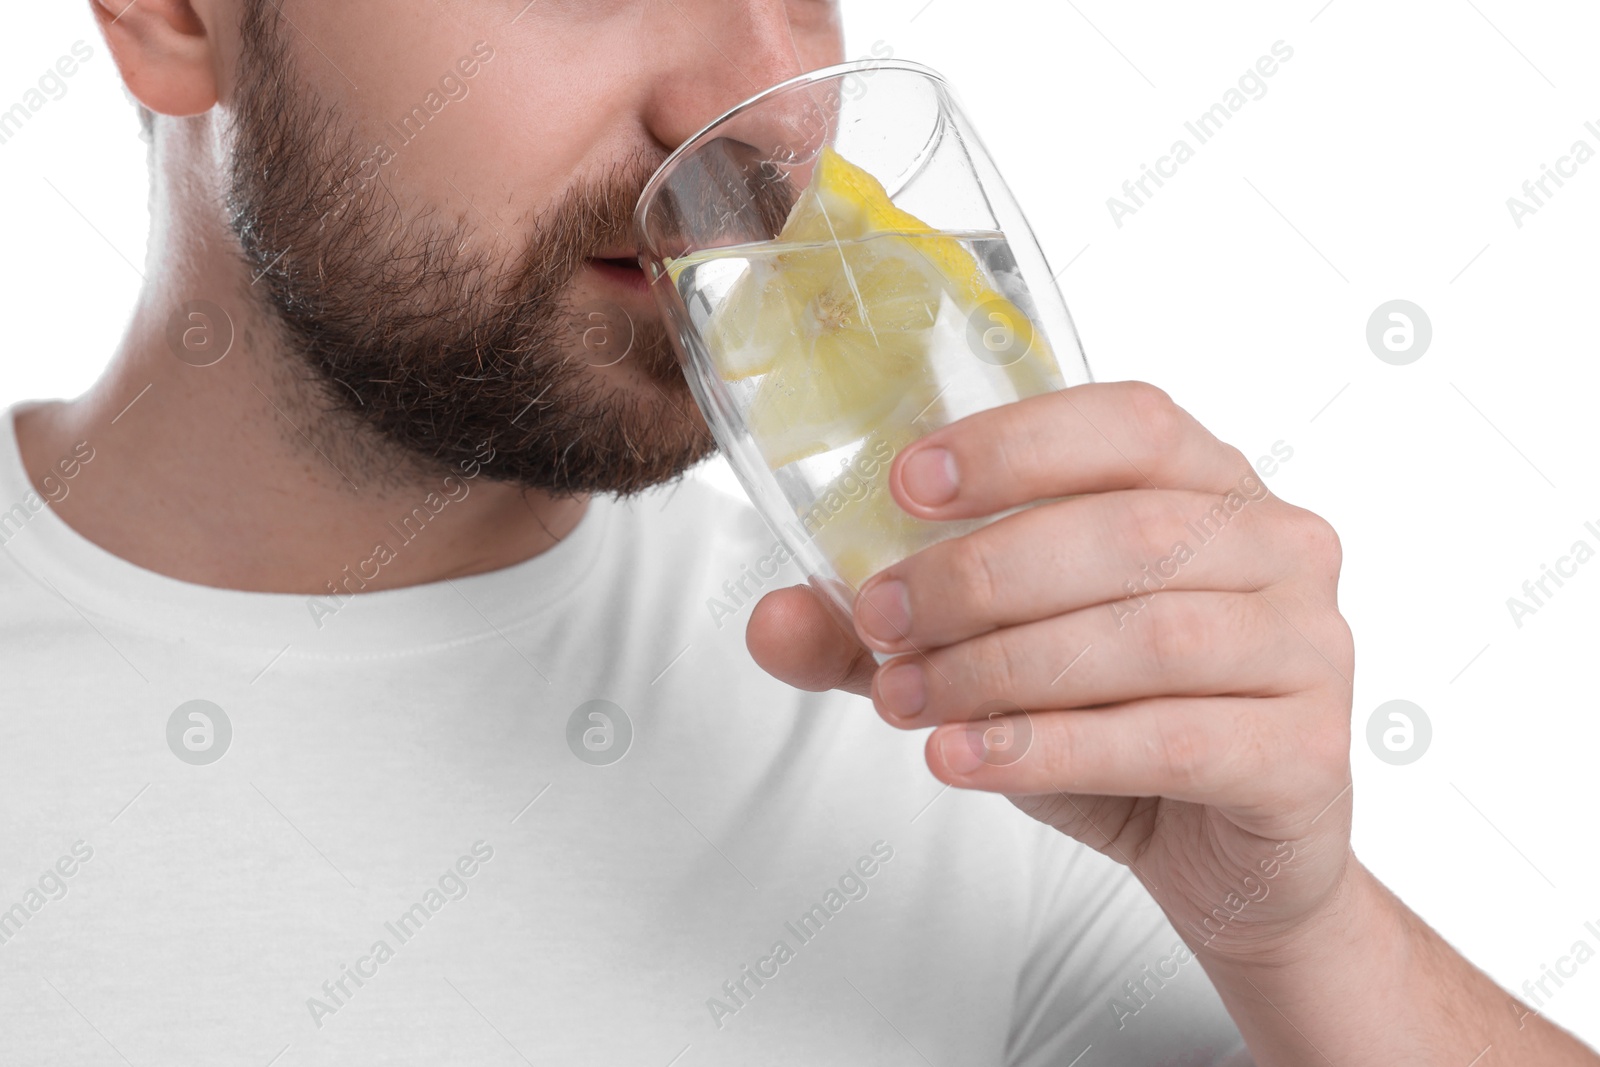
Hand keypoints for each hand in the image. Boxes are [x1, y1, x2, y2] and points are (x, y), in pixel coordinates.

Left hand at [748, 381, 1356, 965]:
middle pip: (1126, 531)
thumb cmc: (1116, 725)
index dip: (1017, 444)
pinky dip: (1050, 746)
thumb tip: (770, 619)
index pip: (1127, 424)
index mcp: (1208, 483)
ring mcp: (1308, 646)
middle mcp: (1275, 545)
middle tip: (880, 619)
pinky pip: (1169, 737)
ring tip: (907, 700)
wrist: (1225, 855)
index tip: (907, 483)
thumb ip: (885, 636)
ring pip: (1147, 636)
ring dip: (1002, 666)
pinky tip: (964, 758)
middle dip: (980, 575)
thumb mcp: (989, 663)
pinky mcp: (1307, 751)